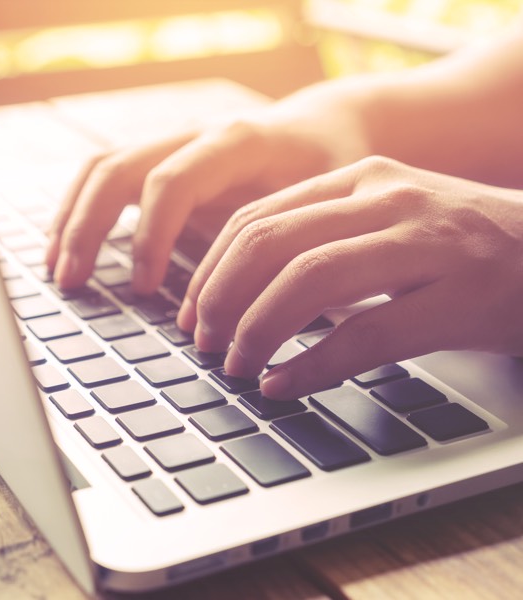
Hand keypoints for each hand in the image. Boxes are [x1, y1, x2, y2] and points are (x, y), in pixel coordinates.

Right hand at [46, 79, 374, 291]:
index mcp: (237, 141)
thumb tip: (259, 318)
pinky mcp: (169, 162)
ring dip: (73, 218)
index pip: (172, 182)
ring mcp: (177, 145)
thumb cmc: (332, 170)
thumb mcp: (328, 203)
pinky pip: (111, 176)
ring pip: (104, 168)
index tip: (144, 290)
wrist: (324, 129)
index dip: (150, 237)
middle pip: (120, 169)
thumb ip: (292, 246)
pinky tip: (72, 245)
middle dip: (88, 228)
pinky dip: (84, 210)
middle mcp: (197, 135)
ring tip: (59, 269)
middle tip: (72, 284)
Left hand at [176, 156, 522, 398]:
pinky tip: (282, 385)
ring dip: (256, 329)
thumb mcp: (385, 225)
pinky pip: (365, 333)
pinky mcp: (461, 294)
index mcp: (360, 179)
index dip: (211, 269)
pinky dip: (312, 365)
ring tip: (236, 366)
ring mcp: (426, 241)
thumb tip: (247, 289)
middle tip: (203, 342)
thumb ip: (323, 241)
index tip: (191, 311)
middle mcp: (386, 197)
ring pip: (308, 281)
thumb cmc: (461, 248)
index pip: (257, 217)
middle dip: (220, 298)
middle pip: (269, 242)